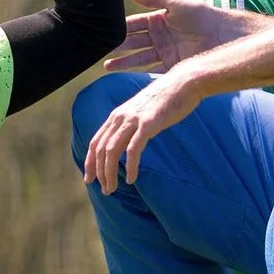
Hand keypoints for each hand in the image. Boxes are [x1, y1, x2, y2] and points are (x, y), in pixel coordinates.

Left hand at [81, 71, 200, 192]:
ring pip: (112, 151)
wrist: (184, 83)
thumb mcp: (143, 110)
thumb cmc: (167, 98)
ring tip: (113, 188)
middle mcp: (121, 117)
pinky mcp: (148, 124)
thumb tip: (128, 141)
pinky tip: (131, 178)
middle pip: (101, 149)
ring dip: (110, 173)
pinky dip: (130, 167)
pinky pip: (133, 150)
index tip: (90, 179)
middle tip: (105, 190)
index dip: (90, 162)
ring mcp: (133, 120)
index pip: (96, 141)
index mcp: (117, 114)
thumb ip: (132, 123)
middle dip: (99, 172)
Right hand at [105, 0, 262, 74]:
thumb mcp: (176, 1)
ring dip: (124, 62)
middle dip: (118, 47)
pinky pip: (153, 71)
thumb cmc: (201, 13)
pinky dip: (141, 74)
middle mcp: (160, 37)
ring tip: (107, 67)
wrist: (222, 34)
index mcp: (159, 20)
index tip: (105, 32)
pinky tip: (127, 77)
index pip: (134, 24)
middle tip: (101, 52)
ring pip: (139, 58)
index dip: (120, 29)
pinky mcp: (173, 66)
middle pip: (134, 43)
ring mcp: (166, 52)